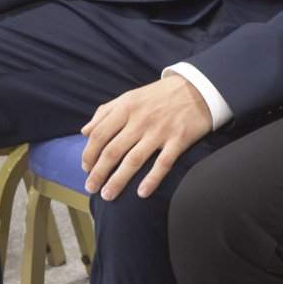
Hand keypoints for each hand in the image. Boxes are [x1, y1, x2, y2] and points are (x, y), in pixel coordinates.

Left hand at [80, 74, 214, 201]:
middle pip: (113, 151)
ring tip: (107, 195)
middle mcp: (140, 120)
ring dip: (118, 180)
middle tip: (91, 187)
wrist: (198, 88)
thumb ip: (105, 112)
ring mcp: (160, 131)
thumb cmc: (160, 95)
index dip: (89, 154)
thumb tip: (84, 132)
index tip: (85, 168)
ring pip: (133, 160)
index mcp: (126, 107)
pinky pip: (163, 163)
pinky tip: (141, 193)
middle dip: (98, 172)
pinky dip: (152, 179)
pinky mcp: (179, 140)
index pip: (99, 134)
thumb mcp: (130, 96)